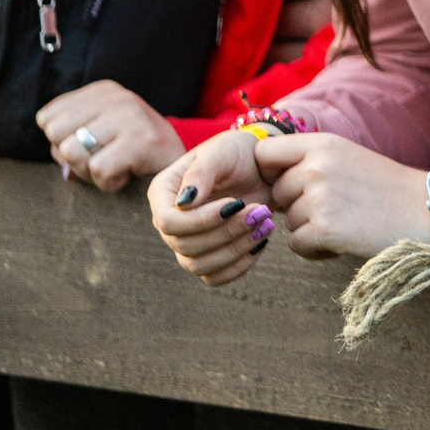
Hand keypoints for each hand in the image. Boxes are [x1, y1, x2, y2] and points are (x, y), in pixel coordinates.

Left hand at [40, 81, 185, 190]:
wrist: (183, 162)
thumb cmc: (132, 153)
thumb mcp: (99, 135)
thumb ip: (68, 140)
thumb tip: (58, 153)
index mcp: (102, 91)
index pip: (47, 118)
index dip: (62, 141)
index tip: (92, 145)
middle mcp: (116, 97)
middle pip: (55, 133)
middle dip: (72, 156)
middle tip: (101, 159)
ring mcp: (130, 116)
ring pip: (72, 152)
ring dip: (89, 172)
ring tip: (114, 166)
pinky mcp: (142, 141)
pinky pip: (98, 169)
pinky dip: (108, 182)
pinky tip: (127, 174)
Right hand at [150, 132, 275, 286]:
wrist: (260, 166)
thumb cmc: (237, 152)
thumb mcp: (221, 152)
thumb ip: (201, 173)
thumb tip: (183, 204)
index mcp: (163, 194)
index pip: (168, 222)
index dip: (201, 220)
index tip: (237, 203)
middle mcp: (170, 222)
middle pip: (185, 246)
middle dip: (227, 231)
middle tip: (261, 212)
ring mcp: (187, 243)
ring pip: (200, 266)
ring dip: (236, 249)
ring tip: (265, 225)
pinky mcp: (208, 257)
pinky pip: (215, 277)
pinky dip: (240, 266)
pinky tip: (261, 242)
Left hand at [256, 132, 429, 261]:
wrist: (427, 211)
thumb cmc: (388, 188)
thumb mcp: (349, 157)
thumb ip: (311, 161)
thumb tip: (270, 181)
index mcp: (323, 143)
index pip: (264, 152)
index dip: (271, 171)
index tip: (289, 182)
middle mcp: (317, 166)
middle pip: (277, 192)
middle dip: (297, 205)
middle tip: (335, 207)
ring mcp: (319, 197)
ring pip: (287, 220)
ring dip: (310, 228)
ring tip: (346, 222)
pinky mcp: (324, 228)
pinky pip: (296, 244)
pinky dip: (316, 249)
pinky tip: (343, 240)